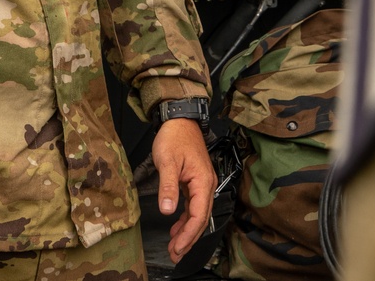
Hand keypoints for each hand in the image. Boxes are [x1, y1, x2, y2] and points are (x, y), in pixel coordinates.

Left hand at [151, 117, 217, 262]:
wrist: (180, 119)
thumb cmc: (174, 136)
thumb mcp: (167, 161)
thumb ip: (168, 187)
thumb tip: (168, 211)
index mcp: (203, 182)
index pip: (198, 216)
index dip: (188, 235)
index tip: (176, 247)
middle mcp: (207, 185)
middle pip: (201, 219)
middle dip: (188, 239)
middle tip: (174, 254)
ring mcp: (202, 183)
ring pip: (197, 214)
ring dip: (187, 231)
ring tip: (174, 246)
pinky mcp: (196, 181)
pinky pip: (193, 205)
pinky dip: (186, 218)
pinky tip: (176, 226)